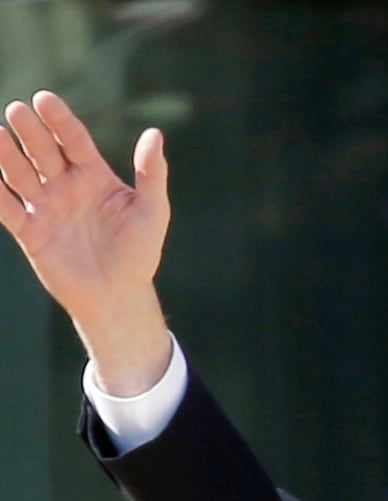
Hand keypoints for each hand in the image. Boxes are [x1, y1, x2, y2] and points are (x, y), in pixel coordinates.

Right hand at [0, 90, 171, 394]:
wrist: (118, 296)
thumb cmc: (139, 252)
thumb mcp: (152, 211)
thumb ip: (151, 173)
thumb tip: (154, 133)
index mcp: (94, 177)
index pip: (74, 141)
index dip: (60, 121)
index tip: (44, 99)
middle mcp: (66, 187)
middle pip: (44, 152)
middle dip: (31, 132)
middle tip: (18, 111)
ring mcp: (46, 208)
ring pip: (20, 175)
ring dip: (6, 156)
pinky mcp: (30, 232)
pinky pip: (6, 209)